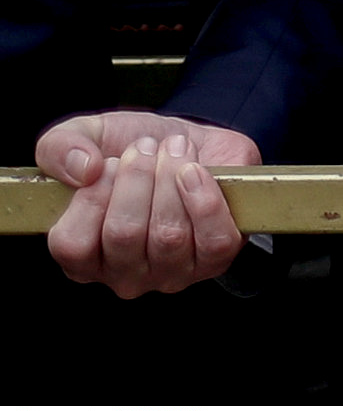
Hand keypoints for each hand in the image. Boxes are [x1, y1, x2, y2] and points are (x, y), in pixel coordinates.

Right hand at [35, 113, 262, 297]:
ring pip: (169, 236)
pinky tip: (197, 170)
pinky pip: (214, 243)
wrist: (188, 143)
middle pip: (124, 234)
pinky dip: (207, 201)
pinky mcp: (213, 261)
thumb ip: (60, 147)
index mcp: (82, 256)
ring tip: (175, 148)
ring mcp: (170, 273)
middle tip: (147, 145)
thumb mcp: (86, 135)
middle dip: (138, 178)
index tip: (111, 161)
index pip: (73, 246)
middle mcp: (123, 275)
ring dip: (172, 178)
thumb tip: (84, 170)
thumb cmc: (131, 149)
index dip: (92, 197)